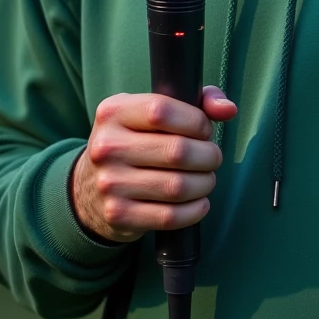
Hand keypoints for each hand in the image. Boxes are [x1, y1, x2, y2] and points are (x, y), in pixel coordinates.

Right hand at [70, 87, 237, 242]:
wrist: (90, 188)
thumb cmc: (134, 143)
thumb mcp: (150, 113)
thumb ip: (195, 102)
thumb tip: (228, 109)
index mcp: (113, 112)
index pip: (162, 109)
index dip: (196, 121)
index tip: (204, 130)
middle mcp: (106, 146)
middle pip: (177, 151)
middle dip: (208, 156)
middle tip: (211, 158)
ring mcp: (109, 183)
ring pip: (178, 186)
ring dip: (205, 183)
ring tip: (205, 179)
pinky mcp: (118, 215)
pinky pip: (170, 216)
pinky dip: (195, 210)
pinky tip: (198, 202)